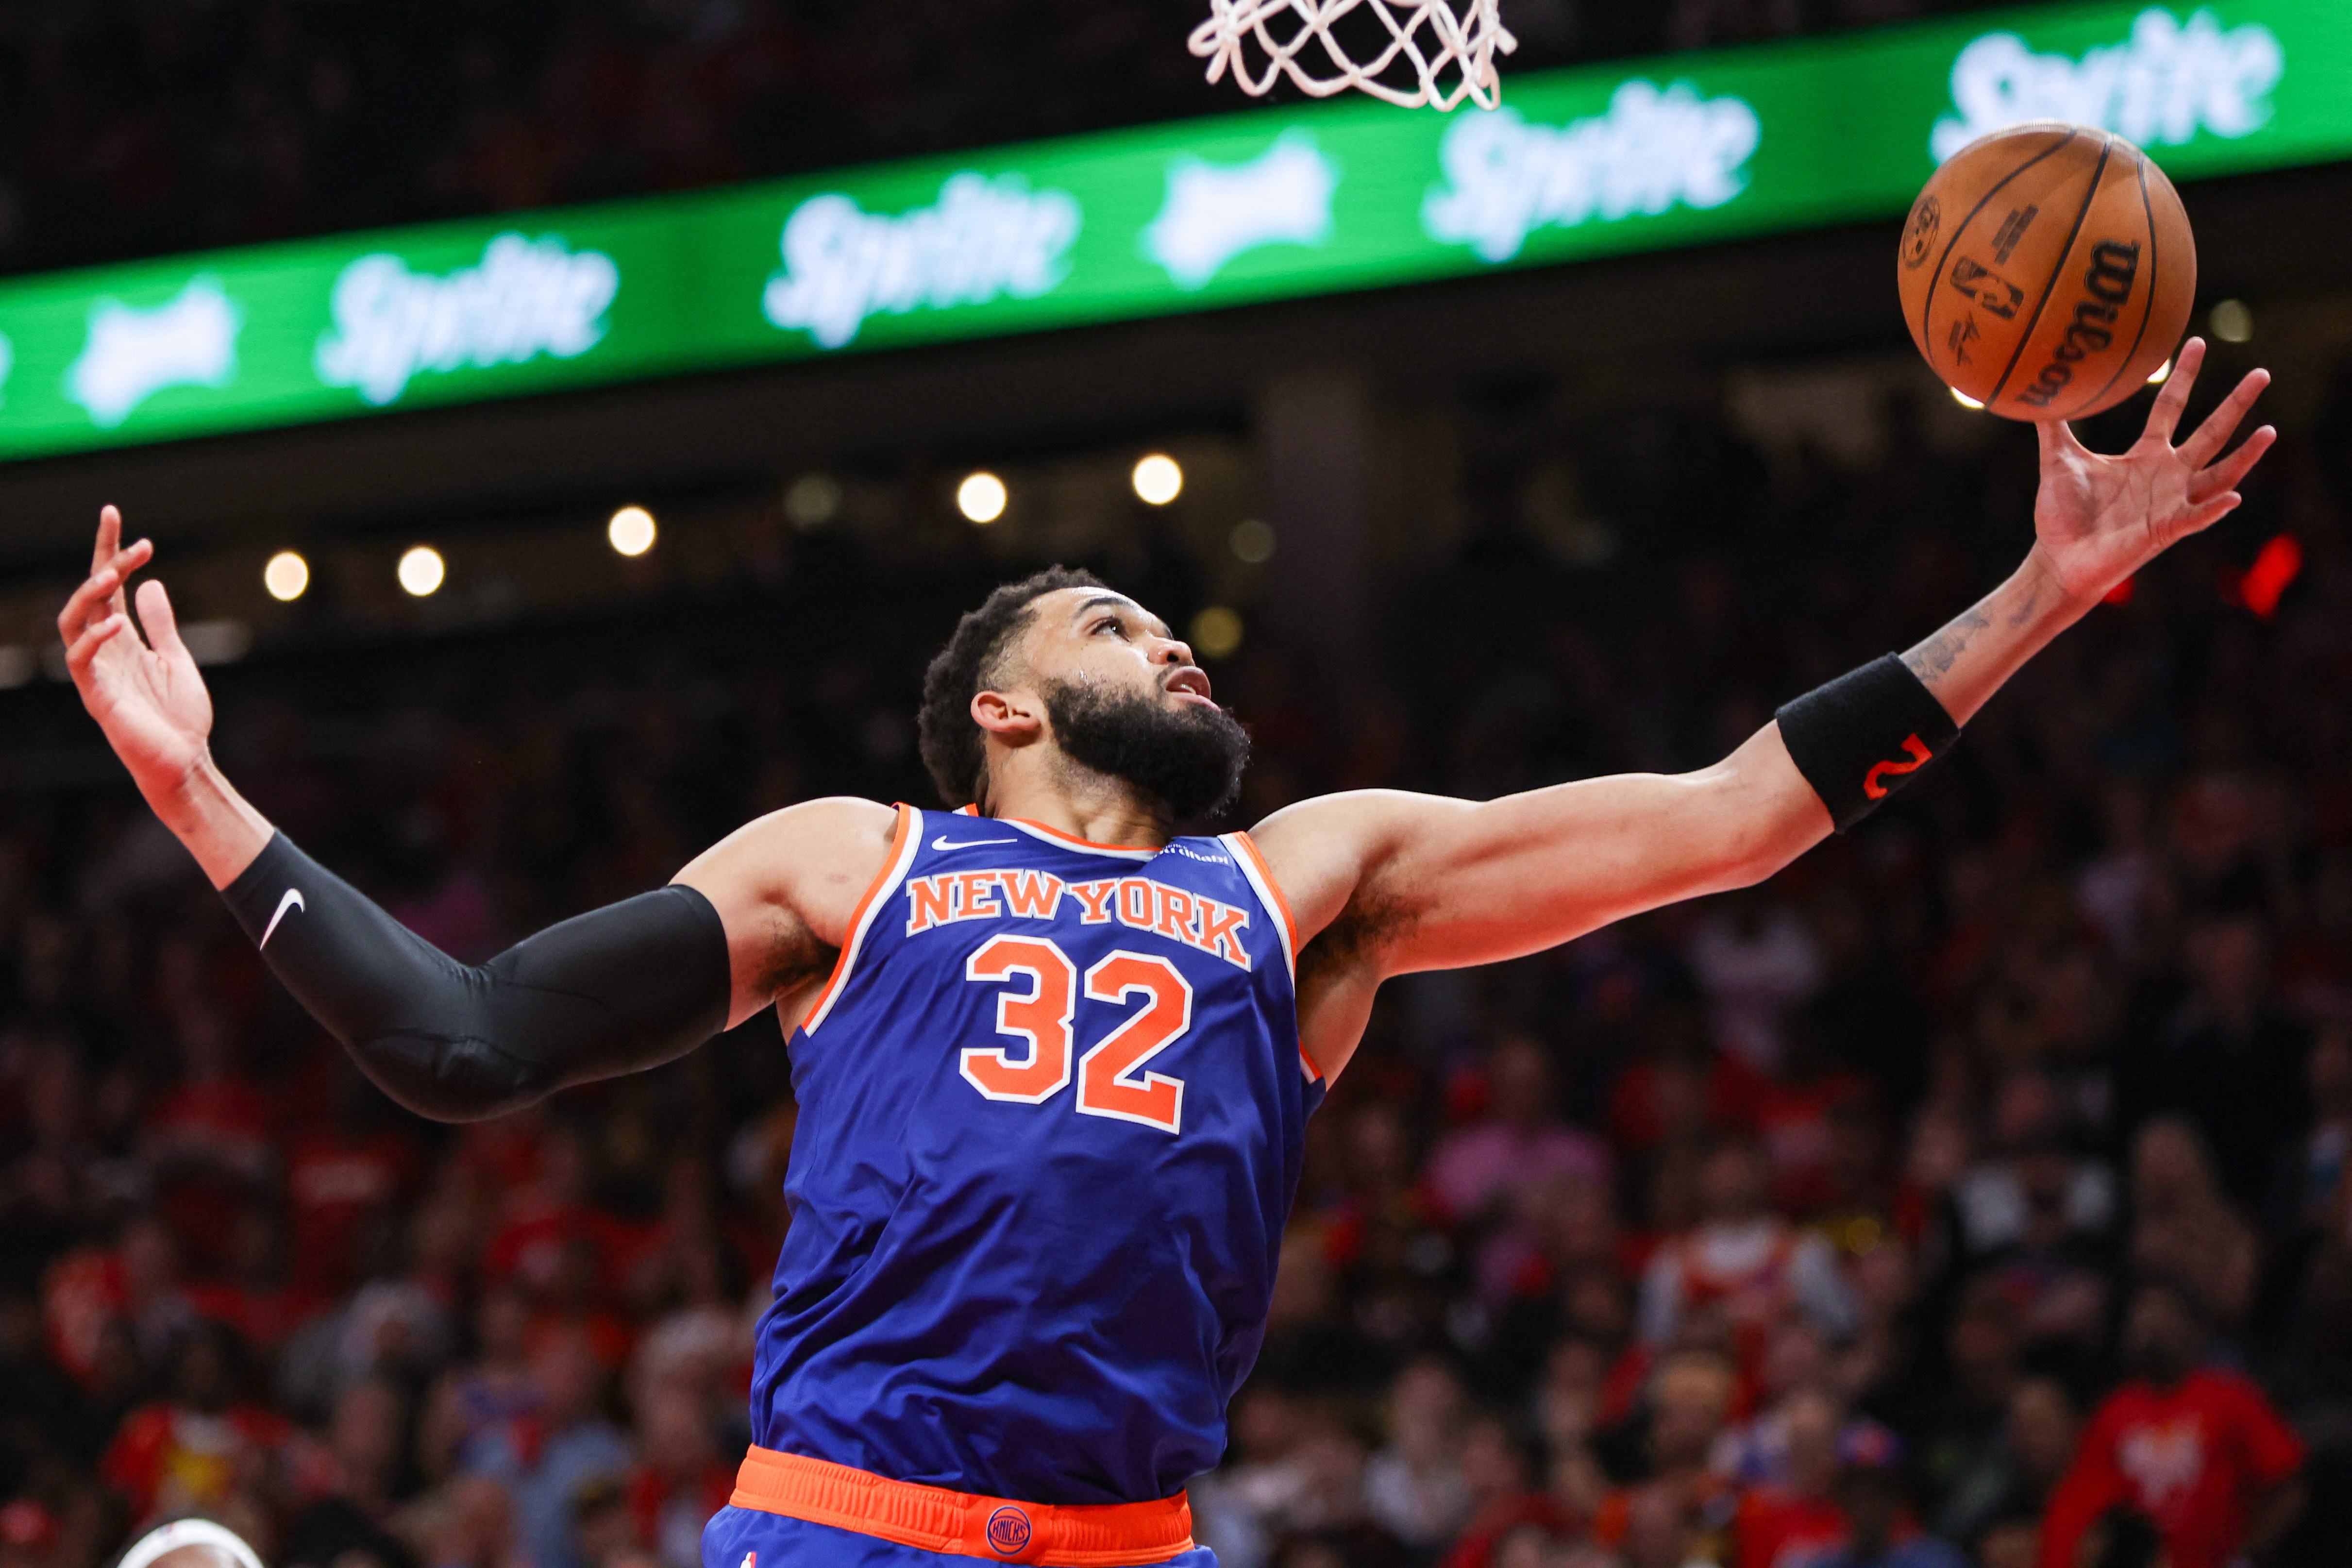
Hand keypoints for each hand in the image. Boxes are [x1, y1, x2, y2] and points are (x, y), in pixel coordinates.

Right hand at [57, 505, 215, 800]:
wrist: (184, 760)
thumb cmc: (180, 715)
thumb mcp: (177, 658)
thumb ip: (161, 624)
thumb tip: (151, 584)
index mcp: (123, 638)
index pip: (108, 586)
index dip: (107, 549)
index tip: (113, 514)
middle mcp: (104, 649)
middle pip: (91, 595)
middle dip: (104, 563)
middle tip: (133, 542)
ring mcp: (97, 671)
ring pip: (73, 622)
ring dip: (91, 596)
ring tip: (115, 574)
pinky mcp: (96, 696)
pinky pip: (81, 662)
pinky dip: (94, 639)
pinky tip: (116, 624)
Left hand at [2030, 337, 2273, 603]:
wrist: (2057, 559)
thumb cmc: (2063, 514)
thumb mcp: (2057, 461)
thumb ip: (2052, 427)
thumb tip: (2036, 391)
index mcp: (2146, 455)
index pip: (2171, 406)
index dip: (2184, 375)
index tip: (2198, 342)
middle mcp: (2167, 474)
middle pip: (2210, 432)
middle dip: (2236, 404)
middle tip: (2262, 372)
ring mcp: (2170, 502)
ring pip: (2219, 475)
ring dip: (2244, 456)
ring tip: (2268, 431)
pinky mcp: (2164, 530)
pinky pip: (2196, 518)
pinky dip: (2214, 510)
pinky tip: (2233, 498)